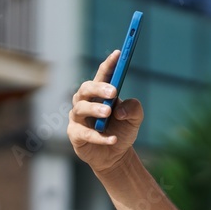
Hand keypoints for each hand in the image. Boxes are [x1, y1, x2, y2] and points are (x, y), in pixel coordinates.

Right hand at [68, 50, 144, 174]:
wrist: (116, 155)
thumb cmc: (122, 130)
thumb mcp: (135, 119)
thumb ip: (134, 108)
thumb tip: (121, 110)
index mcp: (100, 93)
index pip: (103, 75)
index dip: (109, 64)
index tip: (119, 54)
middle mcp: (85, 102)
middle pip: (86, 89)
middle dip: (98, 88)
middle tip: (113, 92)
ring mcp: (78, 118)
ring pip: (80, 109)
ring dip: (95, 109)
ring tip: (108, 113)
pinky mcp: (75, 135)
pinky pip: (84, 133)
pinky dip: (99, 136)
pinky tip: (112, 139)